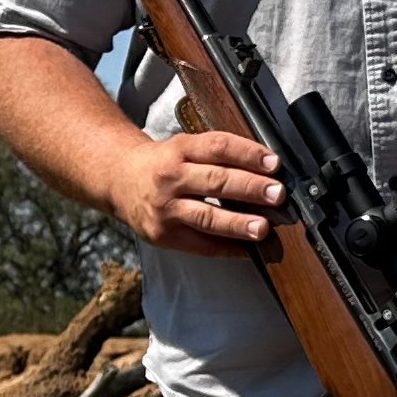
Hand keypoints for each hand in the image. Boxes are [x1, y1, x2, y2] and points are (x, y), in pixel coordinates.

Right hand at [109, 130, 286, 255]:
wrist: (120, 180)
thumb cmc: (164, 164)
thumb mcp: (185, 148)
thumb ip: (218, 156)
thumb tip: (266, 171)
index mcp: (180, 149)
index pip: (218, 147)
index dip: (248, 154)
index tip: (274, 163)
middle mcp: (171, 177)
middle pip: (215, 181)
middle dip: (250, 188)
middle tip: (277, 194)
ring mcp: (165, 208)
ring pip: (206, 216)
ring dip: (237, 223)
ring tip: (262, 228)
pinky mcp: (162, 234)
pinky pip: (198, 244)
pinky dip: (225, 248)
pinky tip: (246, 249)